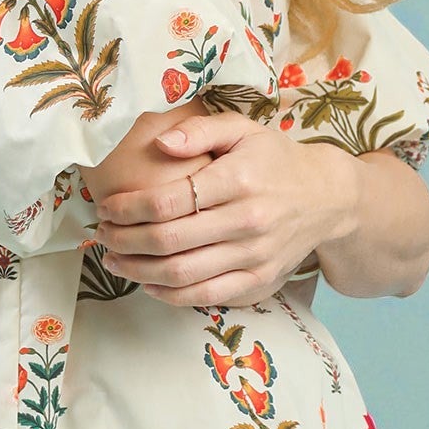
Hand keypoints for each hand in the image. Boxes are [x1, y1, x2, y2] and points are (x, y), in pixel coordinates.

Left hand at [92, 112, 361, 306]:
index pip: (168, 201)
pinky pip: (205, 297)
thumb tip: (159, 142)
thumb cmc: (275, 160)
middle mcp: (247, 221)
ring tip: (113, 260)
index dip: (127, 208)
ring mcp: (254, 257)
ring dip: (137, 271)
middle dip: (123, 240)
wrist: (327, 199)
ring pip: (182, 274)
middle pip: (168, 241)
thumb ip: (199, 131)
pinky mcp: (259, 282)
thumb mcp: (242, 131)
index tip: (106, 207)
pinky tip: (147, 281)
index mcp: (237, 180)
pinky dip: (169, 294)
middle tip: (101, 234)